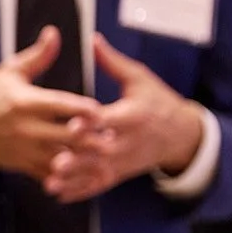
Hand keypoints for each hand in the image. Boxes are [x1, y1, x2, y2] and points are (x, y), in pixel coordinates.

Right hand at [0, 26, 99, 178]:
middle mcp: (26, 128)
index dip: (83, 109)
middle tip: (111, 135)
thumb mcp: (10, 72)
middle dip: (92, 137)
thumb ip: (37, 55)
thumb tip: (54, 33)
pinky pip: (52, 176)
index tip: (100, 110)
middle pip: (67, 135)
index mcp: (25, 102)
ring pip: (64, 159)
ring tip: (105, 155)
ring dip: (86, 159)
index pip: (60, 106)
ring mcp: (25, 149)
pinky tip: (86, 172)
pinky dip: (71, 176)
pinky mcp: (24, 165)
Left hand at [41, 34, 202, 202]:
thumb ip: (113, 63)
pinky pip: (99, 184)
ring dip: (75, 178)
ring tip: (51, 179)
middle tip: (56, 159)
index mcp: (134, 115)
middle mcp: (129, 141)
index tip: (72, 123)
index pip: (111, 120)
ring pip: (98, 172)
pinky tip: (57, 192)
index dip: (92, 122)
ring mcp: (124, 160)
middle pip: (103, 151)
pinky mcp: (120, 172)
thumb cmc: (157, 101)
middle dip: (80, 156)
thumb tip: (93, 39)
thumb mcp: (140, 78)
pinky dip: (79, 190)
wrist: (181, 134)